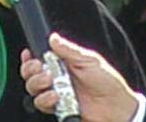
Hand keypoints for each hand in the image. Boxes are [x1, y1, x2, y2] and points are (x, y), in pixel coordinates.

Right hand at [20, 33, 137, 121]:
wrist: (117, 108)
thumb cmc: (107, 82)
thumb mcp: (89, 60)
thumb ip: (69, 50)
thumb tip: (53, 37)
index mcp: (61, 63)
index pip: (39, 57)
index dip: (29, 56)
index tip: (28, 53)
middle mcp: (55, 78)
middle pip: (30, 73)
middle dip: (30, 69)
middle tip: (39, 68)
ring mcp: (55, 93)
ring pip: (32, 87)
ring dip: (37, 83)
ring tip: (50, 82)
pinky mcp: (57, 108)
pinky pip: (41, 104)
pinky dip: (45, 99)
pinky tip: (55, 97)